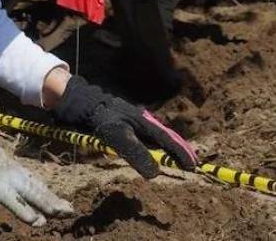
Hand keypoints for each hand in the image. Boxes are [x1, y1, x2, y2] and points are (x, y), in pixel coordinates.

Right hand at [0, 125, 72, 225]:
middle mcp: (7, 168)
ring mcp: (1, 176)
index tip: (55, 199)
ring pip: (31, 192)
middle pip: (34, 185)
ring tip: (64, 212)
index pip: (28, 179)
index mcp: (2, 162)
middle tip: (69, 208)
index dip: (42, 190)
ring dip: (47, 204)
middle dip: (51, 198)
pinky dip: (26, 212)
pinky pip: (13, 202)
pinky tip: (39, 221)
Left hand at [51, 75, 197, 177]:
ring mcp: (134, 123)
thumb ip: (137, 153)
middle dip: (180, 150)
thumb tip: (156, 173)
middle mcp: (143, 122)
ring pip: (156, 137)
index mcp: (146, 123)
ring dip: (168, 148)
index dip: (182, 154)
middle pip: (167, 138)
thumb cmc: (100, 117)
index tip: (194, 165)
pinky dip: (154, 146)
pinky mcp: (123, 125)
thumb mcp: (118, 137)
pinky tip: (153, 150)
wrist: (81, 102)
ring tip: (177, 158)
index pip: (169, 141)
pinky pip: (144, 137)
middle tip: (192, 162)